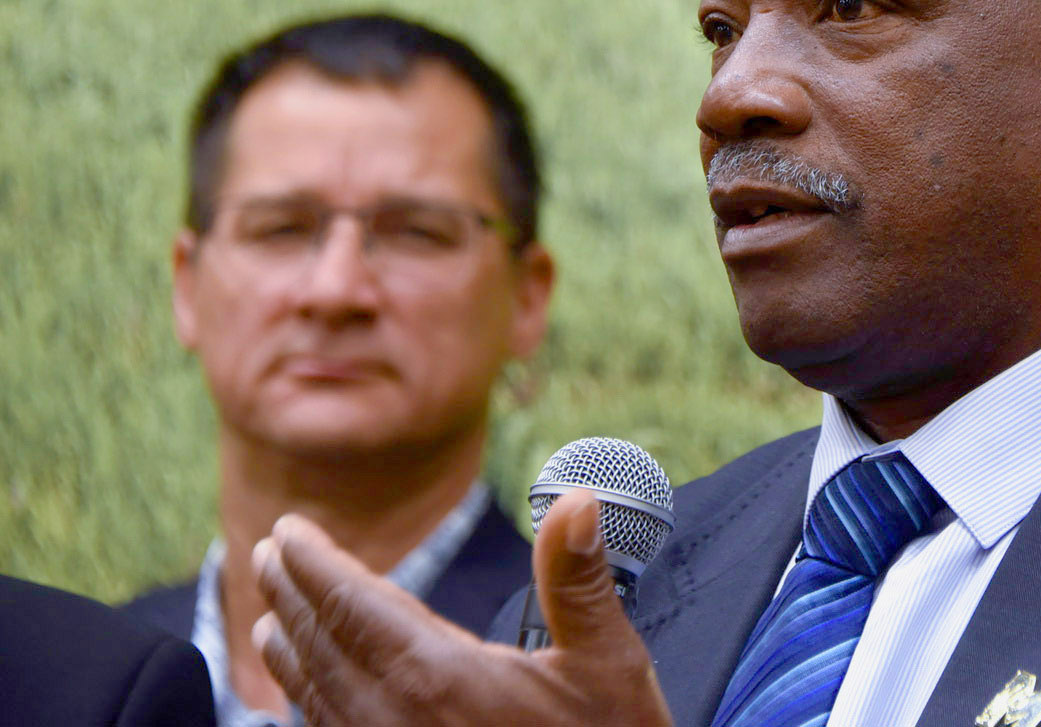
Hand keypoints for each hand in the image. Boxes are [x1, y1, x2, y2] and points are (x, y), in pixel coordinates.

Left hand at [253, 491, 674, 726]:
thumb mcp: (607, 666)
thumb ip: (577, 581)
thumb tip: (577, 501)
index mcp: (439, 675)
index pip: (355, 603)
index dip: (318, 562)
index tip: (288, 531)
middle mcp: (392, 720)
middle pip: (322, 645)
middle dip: (292, 596)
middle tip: (268, 556)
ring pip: (316, 697)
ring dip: (291, 650)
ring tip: (269, 621)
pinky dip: (309, 706)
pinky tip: (310, 700)